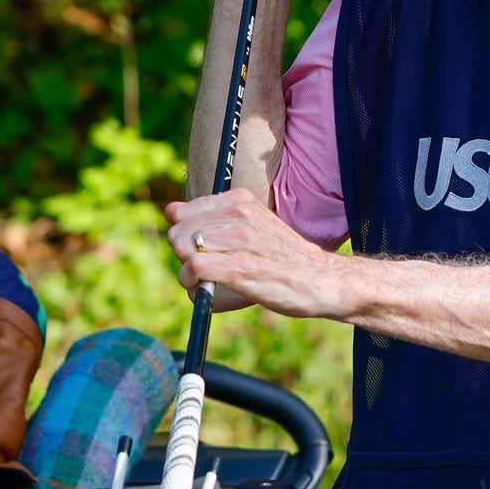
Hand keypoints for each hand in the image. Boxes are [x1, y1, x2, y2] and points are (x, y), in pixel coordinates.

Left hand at [165, 188, 348, 318]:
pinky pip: (194, 266)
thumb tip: (169, 209)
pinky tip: (206, 288)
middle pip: (179, 230)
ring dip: (186, 271)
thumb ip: (209, 218)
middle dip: (181, 253)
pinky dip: (192, 281)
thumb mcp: (248, 227)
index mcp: (241, 200)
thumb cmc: (281, 258)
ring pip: (183, 247)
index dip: (183, 235)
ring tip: (204, 281)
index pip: (184, 210)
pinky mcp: (241, 266)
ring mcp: (241, 239)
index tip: (197, 249)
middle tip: (201, 268)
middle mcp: (240, 213)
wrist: (320, 279)